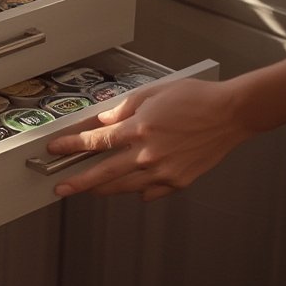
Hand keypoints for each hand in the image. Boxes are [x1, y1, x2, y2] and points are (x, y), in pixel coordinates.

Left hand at [46, 78, 251, 201]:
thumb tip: (103, 121)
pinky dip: (138, 190)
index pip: (96, 141)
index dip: (72, 146)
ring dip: (103, 189)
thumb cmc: (195, 98)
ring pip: (124, 187)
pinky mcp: (179, 182)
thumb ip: (123, 110)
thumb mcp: (151, 94)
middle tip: (60, 187)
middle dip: (78, 181)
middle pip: (103, 173)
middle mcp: (148, 154)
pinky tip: (130, 187)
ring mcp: (164, 171)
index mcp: (139, 129)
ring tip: (88, 189)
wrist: (229, 113)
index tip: (56, 149)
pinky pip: (151, 191)